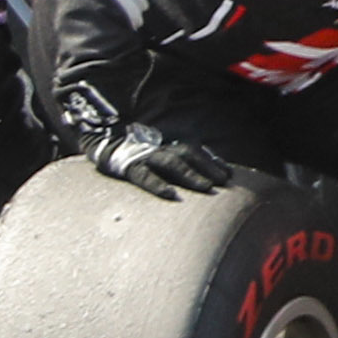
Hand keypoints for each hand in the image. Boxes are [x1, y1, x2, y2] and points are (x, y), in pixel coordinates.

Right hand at [90, 118, 244, 200]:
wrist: (106, 142)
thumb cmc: (142, 154)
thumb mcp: (165, 153)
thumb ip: (183, 160)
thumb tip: (205, 175)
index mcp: (172, 144)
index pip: (199, 152)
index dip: (215, 162)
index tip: (231, 175)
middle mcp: (163, 148)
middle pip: (191, 155)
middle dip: (208, 167)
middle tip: (224, 181)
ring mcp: (148, 156)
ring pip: (173, 164)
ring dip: (191, 174)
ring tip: (206, 187)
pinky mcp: (131, 167)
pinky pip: (146, 177)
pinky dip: (158, 184)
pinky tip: (170, 194)